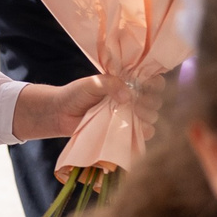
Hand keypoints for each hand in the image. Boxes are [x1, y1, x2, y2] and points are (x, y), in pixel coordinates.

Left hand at [11, 72, 164, 141]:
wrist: (61, 114)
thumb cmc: (76, 94)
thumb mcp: (92, 83)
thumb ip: (110, 84)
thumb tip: (128, 95)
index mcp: (127, 84)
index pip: (151, 81)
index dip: (155, 83)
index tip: (149, 85)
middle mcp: (132, 100)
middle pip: (155, 100)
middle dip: (151, 101)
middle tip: (137, 103)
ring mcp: (129, 117)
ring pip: (152, 117)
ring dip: (149, 116)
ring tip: (135, 113)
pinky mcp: (124, 133)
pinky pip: (142, 135)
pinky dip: (144, 132)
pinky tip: (139, 129)